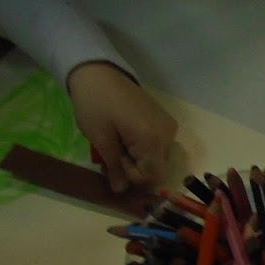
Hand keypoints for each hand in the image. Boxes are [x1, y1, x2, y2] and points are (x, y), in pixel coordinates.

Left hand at [66, 62, 174, 193]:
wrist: (98, 72)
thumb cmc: (95, 104)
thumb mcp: (100, 139)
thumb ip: (114, 167)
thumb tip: (121, 191)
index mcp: (153, 140)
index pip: (151, 177)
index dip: (130, 176)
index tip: (113, 161)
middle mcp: (168, 136)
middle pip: (157, 169)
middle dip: (134, 168)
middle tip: (113, 152)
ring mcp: (169, 127)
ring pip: (157, 159)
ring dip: (138, 158)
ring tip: (119, 142)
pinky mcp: (165, 121)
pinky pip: (158, 145)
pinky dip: (144, 148)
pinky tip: (128, 134)